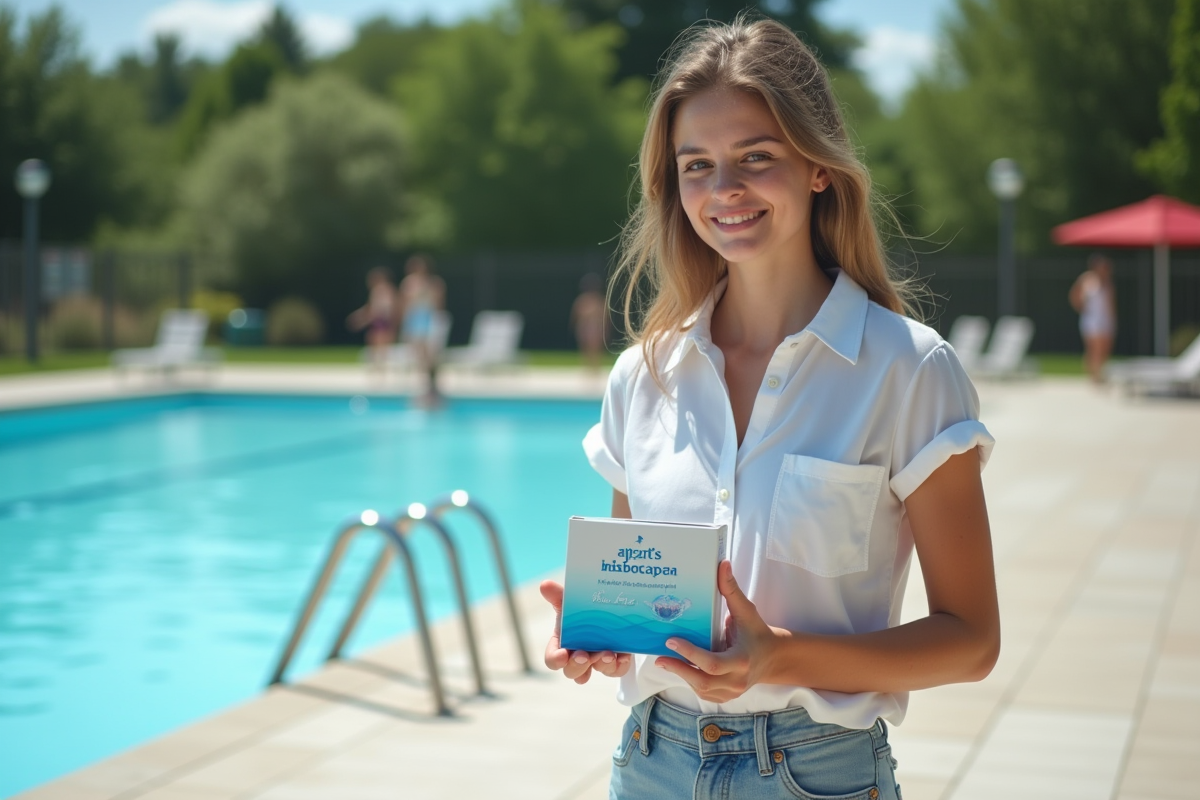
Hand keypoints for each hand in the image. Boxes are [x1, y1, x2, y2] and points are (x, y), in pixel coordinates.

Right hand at [540, 580, 631, 683]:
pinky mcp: (614, 663)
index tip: (563, 655)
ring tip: (608, 653)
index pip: (553, 659)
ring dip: (601, 665)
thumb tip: (545, 584)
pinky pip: (616, 670)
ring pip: (596, 671)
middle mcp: (578, 657)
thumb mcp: (570, 601)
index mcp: (563, 644)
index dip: (556, 660)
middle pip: (571, 671)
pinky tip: (624, 655)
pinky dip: (620, 665)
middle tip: (584, 656)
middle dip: (577, 666)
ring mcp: (596, 662)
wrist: (608, 610)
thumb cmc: (583, 609)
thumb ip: (558, 595)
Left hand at [654, 561, 785, 702]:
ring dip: (681, 676)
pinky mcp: (726, 697)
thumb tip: (722, 564)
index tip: (671, 641)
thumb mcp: (746, 611)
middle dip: (679, 670)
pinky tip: (680, 669)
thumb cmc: (757, 631)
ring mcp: (732, 692)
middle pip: (702, 682)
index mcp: (741, 660)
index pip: (711, 664)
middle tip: (659, 657)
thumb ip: (731, 589)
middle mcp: (737, 680)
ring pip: (701, 689)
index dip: (689, 654)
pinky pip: (704, 693)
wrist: (773, 658)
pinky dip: (690, 682)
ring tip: (664, 661)